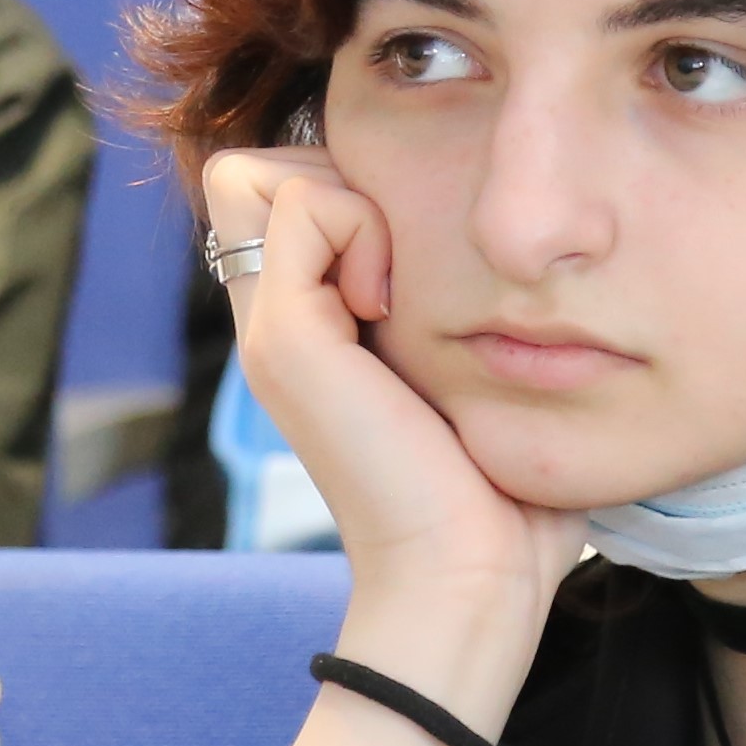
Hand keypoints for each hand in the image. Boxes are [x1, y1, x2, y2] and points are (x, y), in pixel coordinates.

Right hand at [198, 148, 584, 682]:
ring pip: (260, 171)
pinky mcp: (283, 338)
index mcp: (308, 325)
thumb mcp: (466, 371)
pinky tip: (392, 307)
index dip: (342, 185)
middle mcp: (271, 319)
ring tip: (395, 289)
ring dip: (349, 200)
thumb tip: (490, 239)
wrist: (466, 575)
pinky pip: (304, 203)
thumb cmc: (493, 490)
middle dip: (334, 177)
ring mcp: (267, 328)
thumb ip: (447, 307)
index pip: (276, 187)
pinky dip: (361, 227)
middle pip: (252, 170)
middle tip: (395, 260)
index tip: (409, 259)